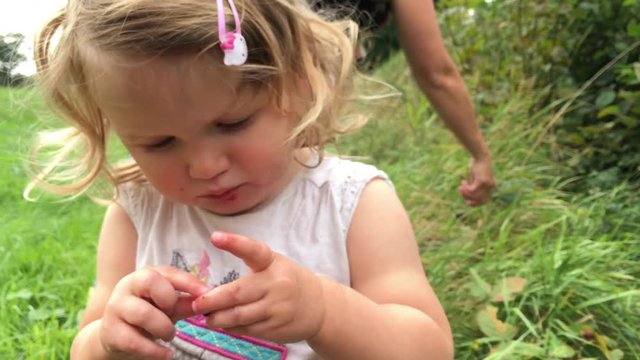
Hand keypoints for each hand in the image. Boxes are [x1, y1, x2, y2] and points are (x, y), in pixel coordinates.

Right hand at [99, 266, 210, 358]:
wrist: (115, 336)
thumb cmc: (148, 316)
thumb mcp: (168, 307)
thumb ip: (186, 303)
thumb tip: (208, 301)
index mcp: (145, 275)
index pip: (168, 272)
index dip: (188, 282)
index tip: (206, 294)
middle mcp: (128, 286)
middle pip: (149, 280)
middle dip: (169, 299)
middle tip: (174, 314)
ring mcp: (116, 307)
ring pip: (143, 313)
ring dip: (164, 328)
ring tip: (170, 336)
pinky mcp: (111, 331)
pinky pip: (134, 341)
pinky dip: (154, 351)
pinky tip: (166, 355)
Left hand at [192, 232, 325, 343]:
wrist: (320, 307)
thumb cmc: (289, 282)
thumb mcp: (276, 266)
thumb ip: (252, 270)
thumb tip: (215, 287)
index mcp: (274, 263)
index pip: (254, 250)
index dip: (234, 243)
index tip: (215, 237)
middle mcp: (277, 284)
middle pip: (237, 293)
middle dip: (212, 300)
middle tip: (196, 304)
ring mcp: (277, 308)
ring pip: (239, 316)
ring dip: (218, 318)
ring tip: (207, 317)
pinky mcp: (276, 328)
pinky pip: (247, 329)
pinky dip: (232, 328)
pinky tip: (226, 325)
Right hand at [459, 156, 494, 205]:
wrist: (481, 155)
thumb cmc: (478, 164)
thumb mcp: (477, 176)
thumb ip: (475, 184)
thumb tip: (468, 192)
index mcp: (491, 186)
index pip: (485, 200)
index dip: (476, 204)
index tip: (467, 203)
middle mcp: (491, 187)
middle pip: (479, 200)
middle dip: (469, 198)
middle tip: (461, 192)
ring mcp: (487, 185)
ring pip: (475, 196)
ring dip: (465, 193)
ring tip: (460, 186)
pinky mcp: (481, 181)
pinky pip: (472, 190)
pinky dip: (465, 188)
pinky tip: (462, 182)